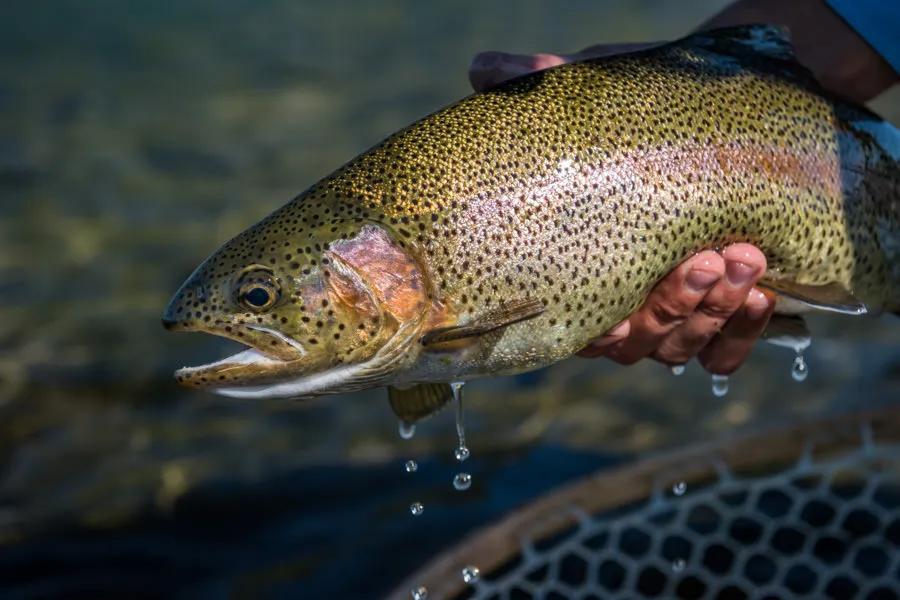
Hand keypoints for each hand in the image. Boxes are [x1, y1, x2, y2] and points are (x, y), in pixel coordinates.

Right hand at [468, 50, 774, 374]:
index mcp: (579, 273)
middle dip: (673, 310)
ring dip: (714, 313)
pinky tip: (762, 297)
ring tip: (744, 260)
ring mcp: (671, 317)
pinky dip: (743, 335)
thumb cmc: (635, 123)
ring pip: (681, 349)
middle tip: (707, 261)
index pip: (581, 328)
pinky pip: (726, 353)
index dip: (600, 333)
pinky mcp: (721, 316)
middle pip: (637, 344)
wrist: (707, 123)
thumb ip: (539, 89)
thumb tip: (481, 70)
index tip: (620, 313)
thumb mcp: (592, 104)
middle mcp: (621, 307)